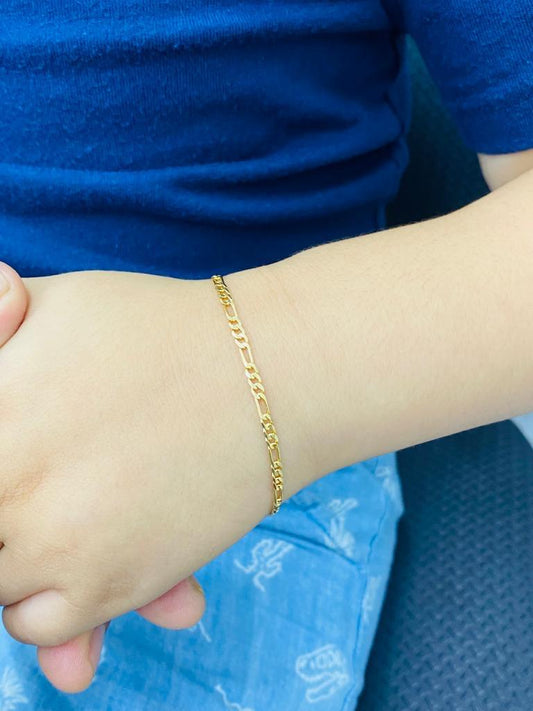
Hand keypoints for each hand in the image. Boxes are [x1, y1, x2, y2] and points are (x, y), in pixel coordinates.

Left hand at [0, 264, 205, 692]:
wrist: (264, 375)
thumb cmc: (159, 328)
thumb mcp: (55, 302)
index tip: (11, 463)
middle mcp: (4, 481)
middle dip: (3, 506)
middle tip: (33, 482)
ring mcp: (53, 539)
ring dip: (14, 557)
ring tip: (59, 512)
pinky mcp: (109, 584)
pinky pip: (36, 627)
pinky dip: (45, 605)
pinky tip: (78, 557)